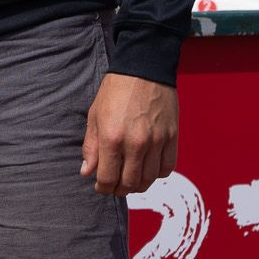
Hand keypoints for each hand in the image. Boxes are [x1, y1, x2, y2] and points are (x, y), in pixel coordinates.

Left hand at [79, 73, 177, 196]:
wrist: (143, 68)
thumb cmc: (115, 90)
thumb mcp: (94, 116)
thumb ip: (91, 147)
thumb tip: (87, 172)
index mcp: (112, 138)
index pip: (108, 179)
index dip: (103, 188)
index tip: (101, 186)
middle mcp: (136, 143)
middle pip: (130, 184)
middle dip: (119, 189)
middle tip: (115, 185)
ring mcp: (157, 141)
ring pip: (149, 179)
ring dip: (138, 184)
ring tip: (130, 178)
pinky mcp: (172, 137)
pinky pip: (167, 167)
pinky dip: (157, 173)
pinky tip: (148, 167)